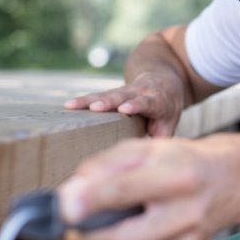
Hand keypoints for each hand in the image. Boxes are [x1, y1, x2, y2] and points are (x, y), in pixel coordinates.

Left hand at [56, 136, 239, 239]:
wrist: (229, 182)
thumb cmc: (183, 160)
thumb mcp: (147, 148)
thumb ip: (108, 164)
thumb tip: (71, 190)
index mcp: (177, 176)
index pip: (124, 191)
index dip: (89, 200)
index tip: (62, 206)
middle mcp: (184, 213)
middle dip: (87, 239)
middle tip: (65, 230)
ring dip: (100, 238)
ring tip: (93, 219)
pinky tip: (126, 225)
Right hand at [64, 72, 185, 137]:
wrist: (162, 78)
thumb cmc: (166, 107)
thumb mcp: (171, 121)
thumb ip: (161, 139)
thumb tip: (152, 161)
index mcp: (157, 100)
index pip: (146, 102)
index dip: (136, 105)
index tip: (124, 108)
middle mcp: (139, 92)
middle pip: (122, 96)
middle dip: (108, 102)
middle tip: (95, 107)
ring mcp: (124, 91)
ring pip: (106, 94)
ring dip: (89, 100)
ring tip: (72, 105)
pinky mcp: (112, 92)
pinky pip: (97, 96)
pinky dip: (83, 101)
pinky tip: (68, 105)